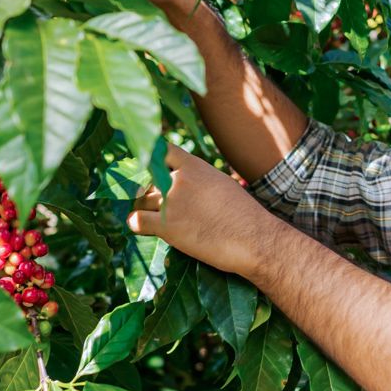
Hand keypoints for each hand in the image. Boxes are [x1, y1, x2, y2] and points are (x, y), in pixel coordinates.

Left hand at [126, 144, 275, 277]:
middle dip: (149, 192)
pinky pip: (136, 221)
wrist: (254, 239)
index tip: (152, 172)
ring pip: (140, 200)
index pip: (161, 151)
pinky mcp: (166, 226)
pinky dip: (136, 225)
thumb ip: (199, 178)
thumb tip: (184, 182)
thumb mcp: (222, 184)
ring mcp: (171, 202)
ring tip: (154, 219)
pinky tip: (144, 229)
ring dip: (144, 209)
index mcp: (194, 166)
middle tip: (156, 204)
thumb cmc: (244, 214)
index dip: (153, 161)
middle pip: (148, 180)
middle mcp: (179, 179)